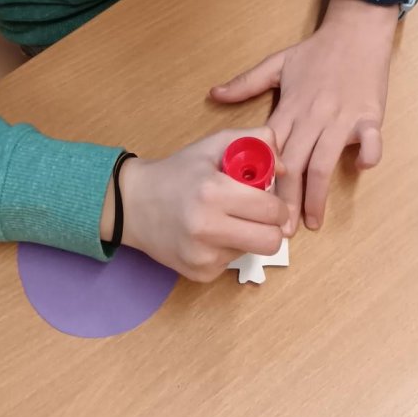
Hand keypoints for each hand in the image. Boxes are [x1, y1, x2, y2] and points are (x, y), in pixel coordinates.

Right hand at [115, 128, 287, 281]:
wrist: (132, 203)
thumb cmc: (178, 172)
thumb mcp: (214, 144)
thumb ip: (255, 142)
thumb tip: (285, 169)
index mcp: (214, 192)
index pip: (272, 210)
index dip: (276, 204)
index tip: (267, 199)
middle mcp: (207, 227)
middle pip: (271, 242)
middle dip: (272, 227)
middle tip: (258, 215)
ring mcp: (202, 256)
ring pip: (253, 252)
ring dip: (248, 236)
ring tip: (227, 220)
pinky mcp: (199, 274)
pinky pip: (232, 262)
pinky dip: (228, 248)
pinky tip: (209, 234)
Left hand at [209, 0, 397, 232]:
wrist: (355, 29)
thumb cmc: (317, 50)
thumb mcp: (277, 63)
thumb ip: (246, 83)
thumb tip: (214, 94)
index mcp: (291, 108)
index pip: (272, 152)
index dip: (263, 182)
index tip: (253, 208)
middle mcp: (313, 117)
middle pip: (295, 165)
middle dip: (287, 202)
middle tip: (281, 232)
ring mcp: (342, 117)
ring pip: (325, 162)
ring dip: (319, 195)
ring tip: (313, 222)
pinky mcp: (369, 114)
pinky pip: (370, 140)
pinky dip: (367, 155)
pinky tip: (361, 169)